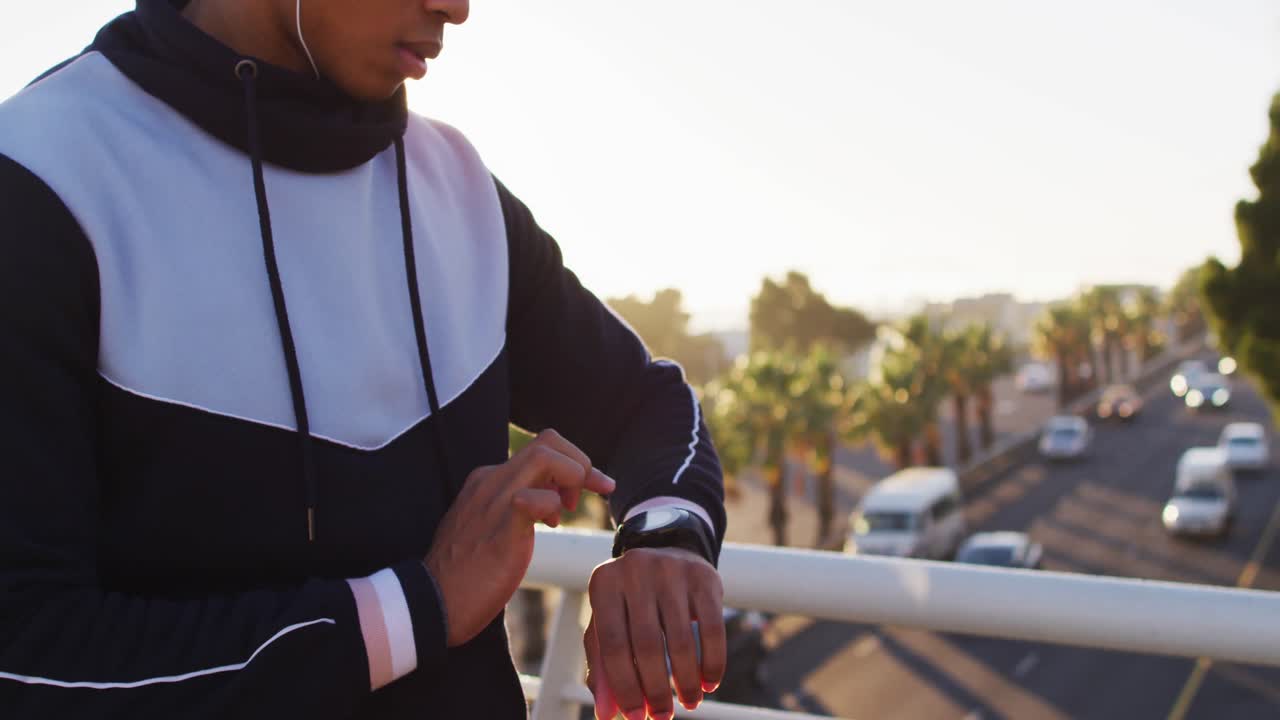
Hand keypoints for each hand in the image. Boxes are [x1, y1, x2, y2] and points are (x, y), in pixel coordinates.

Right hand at [426, 429, 614, 647]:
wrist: (432, 602)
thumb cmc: (466, 571)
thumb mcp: (494, 525)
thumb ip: (520, 506)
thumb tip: (553, 500)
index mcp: (489, 479)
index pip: (540, 448)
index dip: (572, 462)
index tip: (587, 488)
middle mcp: (491, 480)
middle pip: (548, 442)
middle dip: (581, 463)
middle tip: (591, 494)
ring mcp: (495, 500)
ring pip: (545, 456)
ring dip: (574, 476)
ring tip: (569, 509)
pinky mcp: (501, 527)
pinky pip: (533, 498)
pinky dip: (551, 504)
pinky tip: (550, 524)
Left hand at [584, 547, 725, 719]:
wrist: (668, 551)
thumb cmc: (631, 599)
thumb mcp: (610, 623)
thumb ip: (602, 667)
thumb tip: (607, 714)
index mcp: (604, 584)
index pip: (611, 644)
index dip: (623, 686)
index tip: (635, 717)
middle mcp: (635, 571)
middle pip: (647, 645)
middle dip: (656, 689)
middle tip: (663, 716)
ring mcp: (671, 570)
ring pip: (681, 640)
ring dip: (686, 681)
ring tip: (690, 703)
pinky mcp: (703, 577)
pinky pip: (712, 629)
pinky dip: (712, 662)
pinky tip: (709, 683)